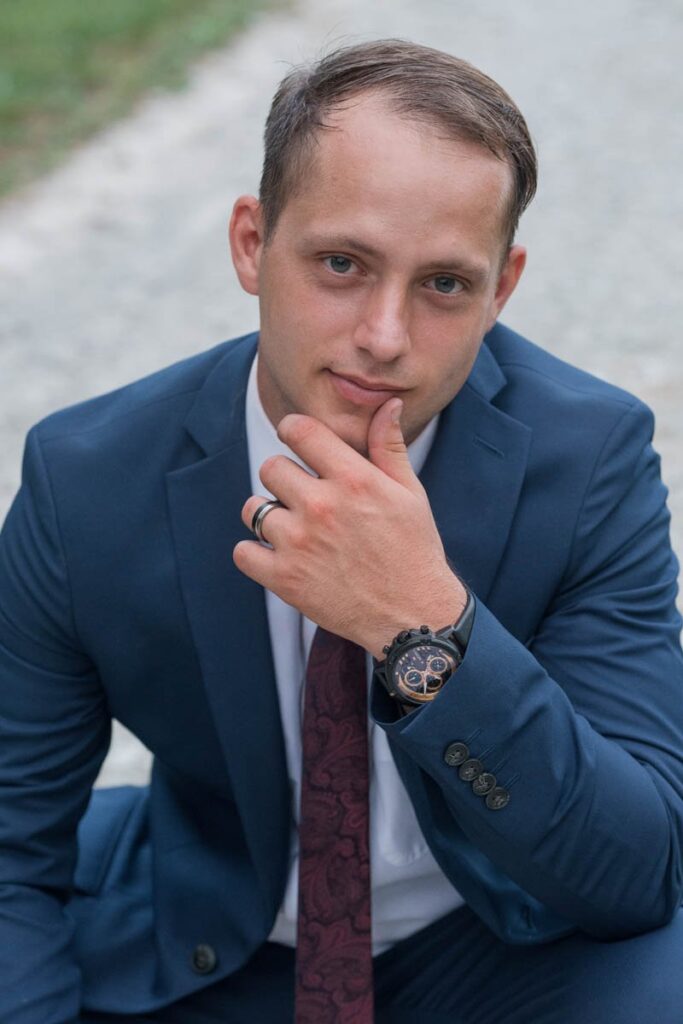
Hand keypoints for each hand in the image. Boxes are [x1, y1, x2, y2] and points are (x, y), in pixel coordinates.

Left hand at [234, 399, 466, 657]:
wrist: (413, 615)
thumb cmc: (414, 550)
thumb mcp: (410, 493)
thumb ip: (389, 447)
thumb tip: (389, 405)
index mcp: (353, 479)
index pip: (299, 430)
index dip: (293, 431)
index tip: (296, 442)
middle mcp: (322, 506)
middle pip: (270, 467)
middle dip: (284, 479)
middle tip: (304, 498)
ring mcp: (299, 543)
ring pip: (253, 508)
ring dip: (267, 516)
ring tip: (293, 530)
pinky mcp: (285, 579)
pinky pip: (243, 552)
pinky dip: (255, 554)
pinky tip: (279, 557)